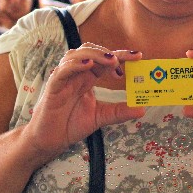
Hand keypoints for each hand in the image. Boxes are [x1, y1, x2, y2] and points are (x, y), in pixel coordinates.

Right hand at [24, 44, 144, 160]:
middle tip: (121, 61)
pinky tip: (88, 64)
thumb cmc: (71, 124)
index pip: (105, 60)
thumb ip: (119, 112)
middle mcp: (77, 73)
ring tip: (110, 61)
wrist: (50, 141)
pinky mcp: (53, 86)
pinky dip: (75, 65)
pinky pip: (63, 70)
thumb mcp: (100, 117)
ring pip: (76, 55)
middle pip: (91, 51)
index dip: (122, 55)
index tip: (138, 56)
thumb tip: (142, 109)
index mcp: (88, 77)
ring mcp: (64, 78)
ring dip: (95, 54)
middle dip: (108, 53)